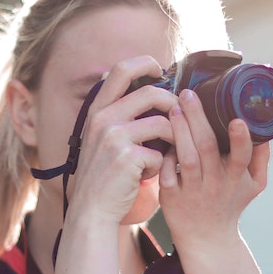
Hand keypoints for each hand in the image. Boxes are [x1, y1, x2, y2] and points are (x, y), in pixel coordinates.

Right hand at [65, 57, 177, 223]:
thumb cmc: (105, 175)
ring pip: (163, 123)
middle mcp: (103, 118)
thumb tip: (155, 93)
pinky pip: (160, 153)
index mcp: (97, 110)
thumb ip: (120, 116)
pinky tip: (147, 175)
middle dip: (174, 104)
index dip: (144, 63)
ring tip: (165, 153)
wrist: (92, 210)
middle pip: (152, 93)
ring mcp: (113, 136)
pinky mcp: (127, 157)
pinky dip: (159, 166)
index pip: (120, 69)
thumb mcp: (102, 139)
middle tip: (180, 118)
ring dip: (172, 139)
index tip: (160, 71)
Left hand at [158, 88, 268, 250]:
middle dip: (197, 118)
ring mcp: (192, 191)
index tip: (237, 120)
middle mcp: (215, 184)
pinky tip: (162, 136)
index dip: (240, 139)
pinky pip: (167, 172)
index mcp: (236, 178)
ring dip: (179, 131)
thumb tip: (266, 127)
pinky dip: (165, 155)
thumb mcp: (254, 184)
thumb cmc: (231, 204)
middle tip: (188, 94)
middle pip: (206, 148)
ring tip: (174, 108)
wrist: (207, 239)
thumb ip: (261, 157)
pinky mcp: (171, 197)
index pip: (241, 157)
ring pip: (185, 158)